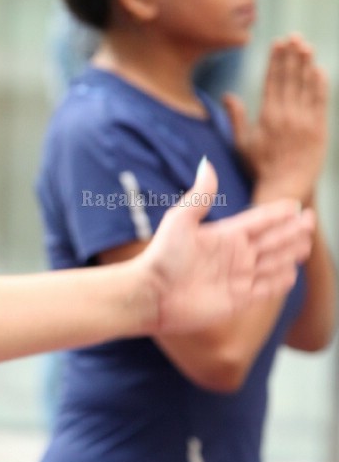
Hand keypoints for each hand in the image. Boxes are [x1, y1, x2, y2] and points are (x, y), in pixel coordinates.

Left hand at [139, 157, 312, 334]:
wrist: (151, 294)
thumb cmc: (162, 256)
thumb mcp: (181, 220)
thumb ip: (201, 194)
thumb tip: (207, 162)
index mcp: (224, 235)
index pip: (258, 221)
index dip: (277, 214)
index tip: (295, 204)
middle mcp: (233, 255)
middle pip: (270, 241)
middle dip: (291, 231)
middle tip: (310, 221)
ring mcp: (236, 277)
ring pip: (271, 263)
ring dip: (289, 254)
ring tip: (306, 245)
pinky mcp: (237, 299)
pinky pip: (264, 289)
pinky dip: (278, 281)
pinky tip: (291, 274)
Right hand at [221, 36, 327, 201]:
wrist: (286, 187)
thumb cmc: (260, 168)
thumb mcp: (242, 143)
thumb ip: (236, 118)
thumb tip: (227, 96)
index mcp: (267, 116)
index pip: (272, 80)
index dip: (275, 60)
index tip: (277, 43)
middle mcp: (287, 115)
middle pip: (290, 78)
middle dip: (291, 55)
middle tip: (293, 37)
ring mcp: (305, 121)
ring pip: (306, 86)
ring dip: (307, 64)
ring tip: (306, 47)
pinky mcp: (320, 129)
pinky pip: (321, 101)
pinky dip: (320, 85)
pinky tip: (319, 70)